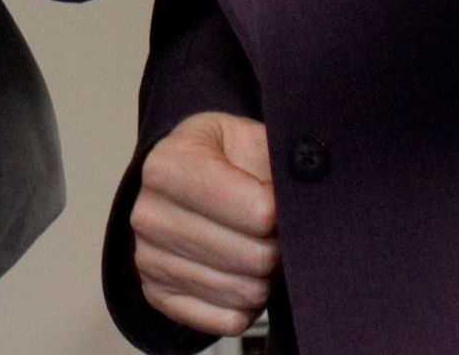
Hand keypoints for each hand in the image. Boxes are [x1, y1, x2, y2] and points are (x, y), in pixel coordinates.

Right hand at [130, 112, 278, 339]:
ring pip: (244, 292)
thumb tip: (309, 202)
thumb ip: (280, 163)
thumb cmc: (221, 158)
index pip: (259, 213)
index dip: (284, 213)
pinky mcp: (157, 295)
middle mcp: (149, 213)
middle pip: (255, 258)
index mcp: (169, 164)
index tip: (281, 202)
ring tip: (256, 248)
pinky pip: (227, 320)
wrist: (179, 180)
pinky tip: (239, 274)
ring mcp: (149, 258)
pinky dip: (246, 305)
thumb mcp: (249, 138)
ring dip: (264, 277)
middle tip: (275, 232)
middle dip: (277, 248)